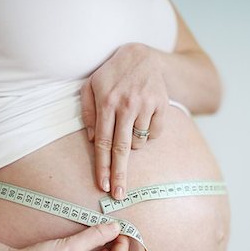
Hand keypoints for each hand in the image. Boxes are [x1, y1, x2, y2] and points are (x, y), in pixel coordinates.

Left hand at [80, 42, 168, 199]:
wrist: (141, 56)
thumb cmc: (112, 74)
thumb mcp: (90, 85)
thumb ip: (87, 112)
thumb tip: (94, 140)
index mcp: (106, 101)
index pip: (103, 141)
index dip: (102, 166)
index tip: (102, 185)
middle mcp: (127, 104)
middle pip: (122, 149)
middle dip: (119, 174)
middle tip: (118, 195)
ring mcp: (146, 104)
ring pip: (139, 142)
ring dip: (132, 143)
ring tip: (129, 124)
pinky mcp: (162, 105)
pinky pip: (154, 134)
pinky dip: (148, 135)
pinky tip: (142, 120)